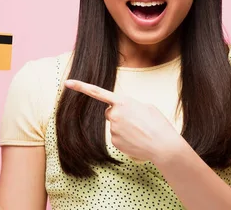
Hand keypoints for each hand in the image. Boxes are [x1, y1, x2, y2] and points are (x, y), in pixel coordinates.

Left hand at [64, 79, 181, 163]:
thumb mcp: (147, 107)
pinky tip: (137, 140)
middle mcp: (114, 114)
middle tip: (136, 121)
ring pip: (114, 126)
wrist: (163, 146)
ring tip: (140, 131)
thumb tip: (123, 113)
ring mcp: (113, 129)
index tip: (67, 83)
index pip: (97, 92)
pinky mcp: (115, 142)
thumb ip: (130, 105)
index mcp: (122, 102)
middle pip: (110, 112)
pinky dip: (126, 139)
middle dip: (119, 115)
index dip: (81, 86)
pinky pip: (117, 137)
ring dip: (125, 128)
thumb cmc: (158, 124)